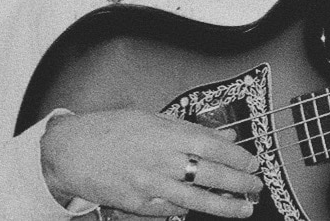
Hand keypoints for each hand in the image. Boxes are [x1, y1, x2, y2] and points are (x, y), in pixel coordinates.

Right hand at [40, 108, 261, 217]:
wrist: (72, 150)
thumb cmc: (111, 129)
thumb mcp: (152, 119)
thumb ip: (189, 129)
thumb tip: (223, 136)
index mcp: (168, 134)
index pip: (213, 147)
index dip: (237, 157)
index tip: (254, 162)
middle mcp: (163, 160)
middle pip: (211, 175)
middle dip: (239, 182)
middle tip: (256, 185)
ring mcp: (152, 186)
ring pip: (197, 200)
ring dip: (225, 206)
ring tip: (244, 208)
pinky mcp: (139, 205)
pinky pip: (171, 211)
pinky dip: (188, 210)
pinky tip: (203, 210)